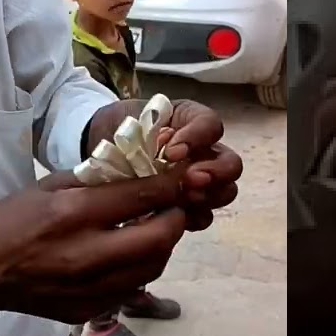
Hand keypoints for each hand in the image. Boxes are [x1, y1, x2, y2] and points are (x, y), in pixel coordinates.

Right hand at [0, 170, 188, 330]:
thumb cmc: (12, 220)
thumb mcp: (51, 186)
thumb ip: (97, 181)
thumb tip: (143, 170)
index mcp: (73, 214)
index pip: (142, 196)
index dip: (173, 185)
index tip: (185, 177)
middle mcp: (86, 254)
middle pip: (160, 238)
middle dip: (176, 218)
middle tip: (175, 206)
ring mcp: (89, 289)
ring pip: (154, 267)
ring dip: (162, 245)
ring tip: (154, 229)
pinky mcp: (88, 310)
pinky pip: (133, 288)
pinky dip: (140, 268)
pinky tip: (128, 255)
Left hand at [88, 99, 243, 231]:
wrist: (104, 148)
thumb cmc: (123, 129)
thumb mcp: (132, 117)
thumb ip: (149, 130)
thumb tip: (166, 152)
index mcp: (194, 123)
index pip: (211, 125)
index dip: (198, 138)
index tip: (171, 150)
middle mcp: (205, 152)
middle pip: (231, 163)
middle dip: (215, 172)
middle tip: (190, 179)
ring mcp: (201, 181)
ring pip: (225, 191)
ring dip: (209, 196)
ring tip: (185, 198)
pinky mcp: (188, 206)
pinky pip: (204, 216)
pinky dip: (193, 217)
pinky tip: (175, 216)